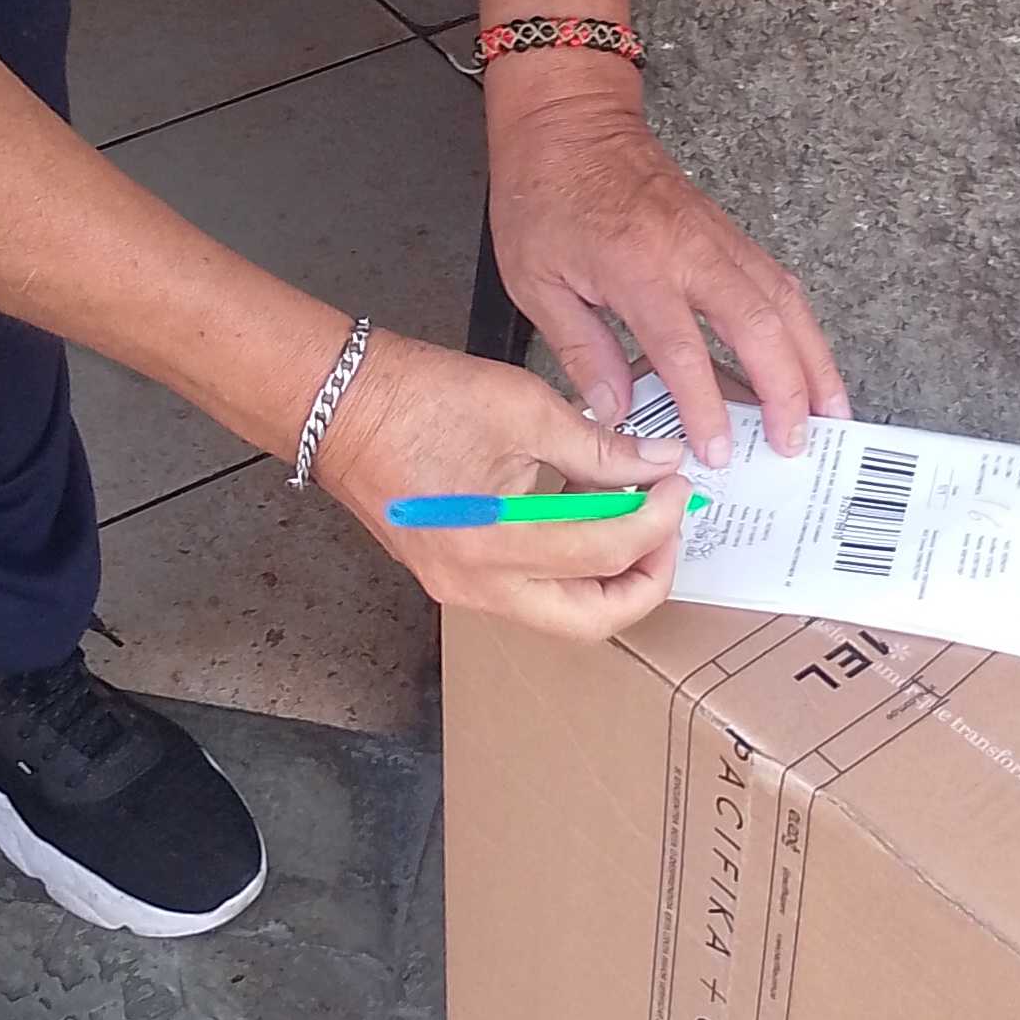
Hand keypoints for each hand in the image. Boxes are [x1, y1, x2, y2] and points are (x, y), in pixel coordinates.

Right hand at [316, 326, 691, 639]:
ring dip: (611, 578)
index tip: (679, 484)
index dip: (658, 520)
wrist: (340, 405)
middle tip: (668, 528)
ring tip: (636, 520)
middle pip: (591, 620)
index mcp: (492, 543)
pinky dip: (572, 569)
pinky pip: (531, 594)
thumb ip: (601, 448)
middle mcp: (476, 585)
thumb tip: (660, 464)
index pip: (605, 552)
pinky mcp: (456, 579)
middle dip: (646, 580)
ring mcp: (461, 589)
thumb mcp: (525, 410)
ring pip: (562, 615)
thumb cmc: (419, 398)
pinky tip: (590, 520)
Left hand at [483, 84, 848, 466]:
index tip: (719, 450)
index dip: (707, 407)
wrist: (570, 121)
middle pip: (759, 326)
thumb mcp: (535, 279)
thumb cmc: (545, 193)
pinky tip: (811, 358)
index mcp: (635, 266)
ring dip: (813, 359)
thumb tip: (617, 409)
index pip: (684, 350)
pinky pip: (778, 282)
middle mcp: (689, 250)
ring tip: (832, 410)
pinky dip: (802, 325)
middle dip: (787, 390)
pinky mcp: (728, 233)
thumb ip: (580, 349)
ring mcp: (717, 238)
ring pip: (785, 302)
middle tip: (798, 443)